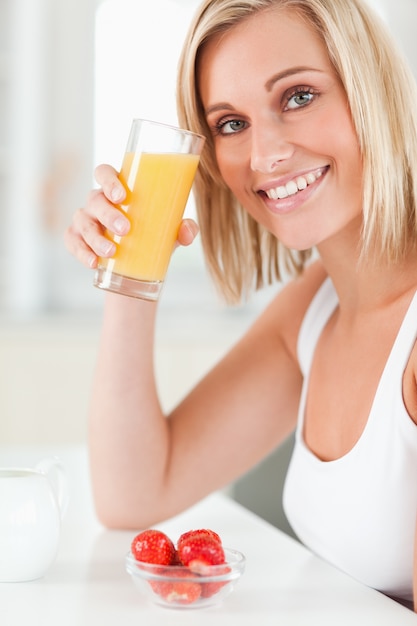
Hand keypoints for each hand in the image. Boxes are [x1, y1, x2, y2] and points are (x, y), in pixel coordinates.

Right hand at [64, 163, 198, 268]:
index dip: (109, 180)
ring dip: (95, 237)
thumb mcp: (168, 232)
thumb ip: (182, 229)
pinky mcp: (76, 239)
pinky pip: (72, 242)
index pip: (104, 173)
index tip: (121, 195)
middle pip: (95, 199)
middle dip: (108, 213)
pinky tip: (93, 262)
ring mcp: (85, 220)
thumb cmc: (151, 235)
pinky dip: (81, 252)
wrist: (136, 267)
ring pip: (83, 222)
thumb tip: (187, 231)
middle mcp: (97, 201)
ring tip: (111, 252)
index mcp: (117, 190)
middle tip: (125, 229)